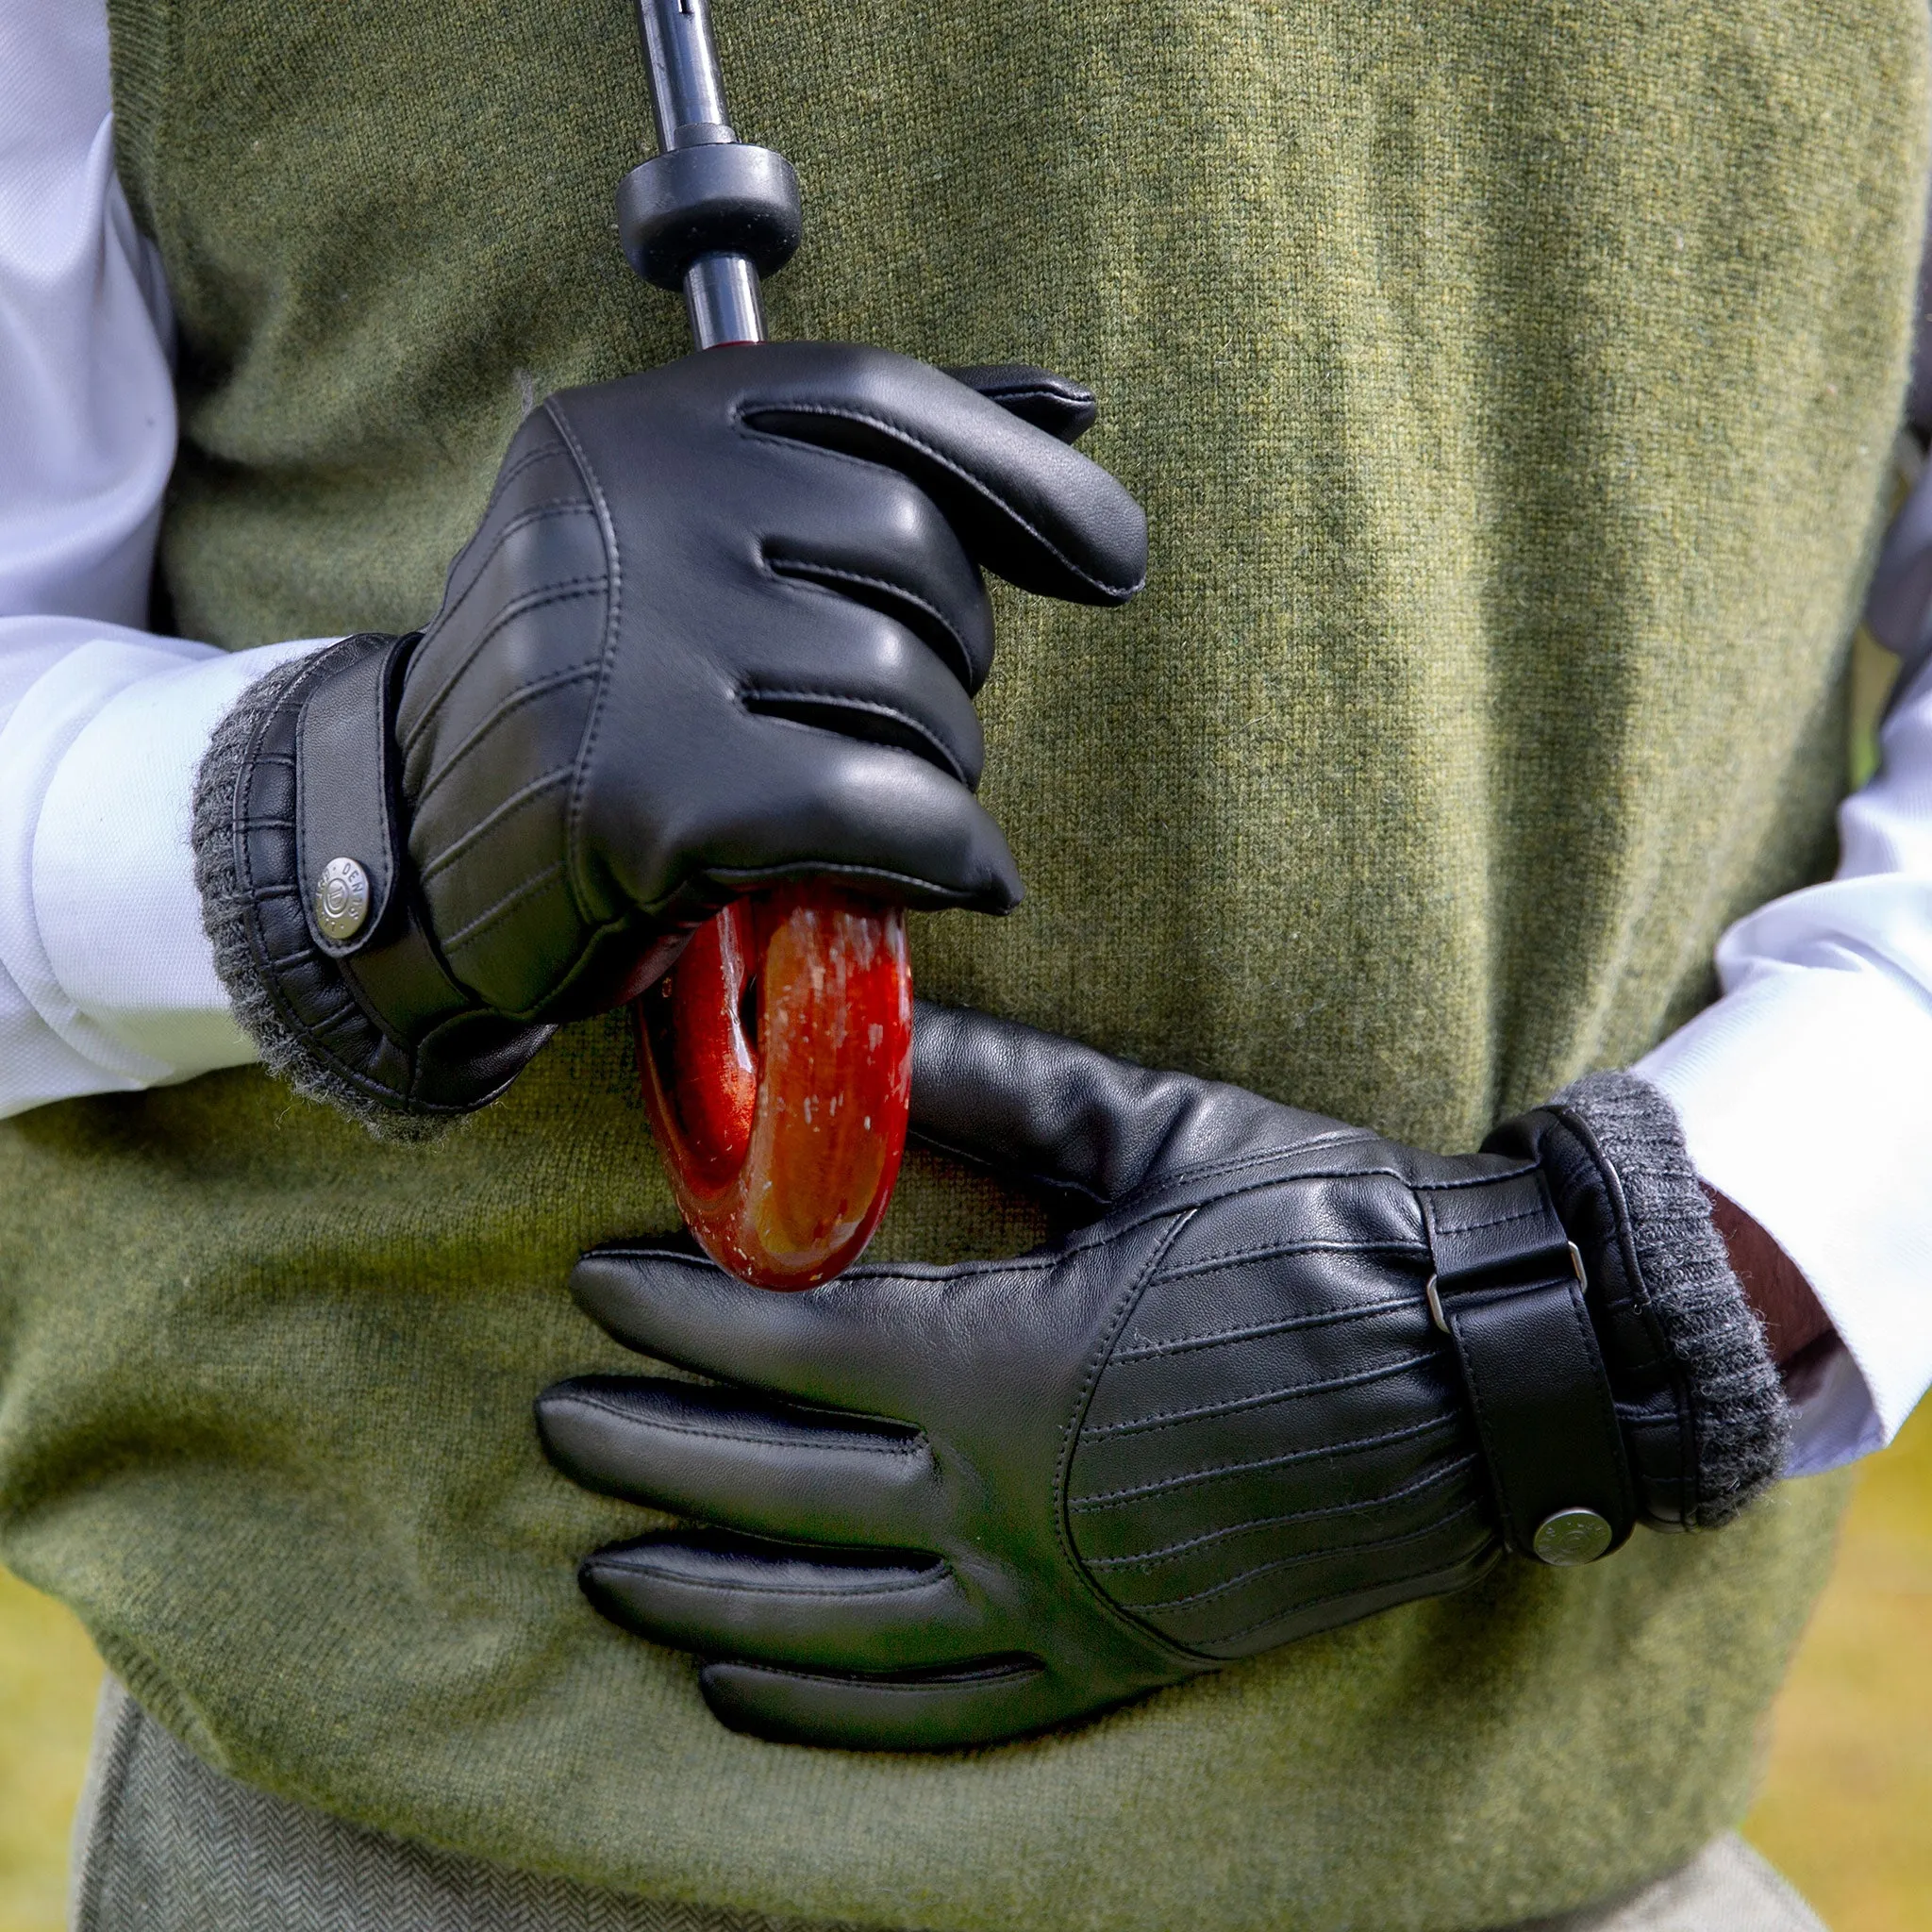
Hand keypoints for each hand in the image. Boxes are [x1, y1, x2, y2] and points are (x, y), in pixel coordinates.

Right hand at [193, 352, 1144, 1124]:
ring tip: (880, 805)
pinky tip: (957, 878)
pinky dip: (949, 856)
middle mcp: (624, 508)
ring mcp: (627, 649)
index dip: (1020, 478)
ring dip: (939, 770)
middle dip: (951, 655)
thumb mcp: (701, 550)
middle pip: (909, 548)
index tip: (1113, 558)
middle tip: (907, 721)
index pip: (878, 399)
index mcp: (639, 426)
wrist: (423, 852)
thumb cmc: (601, 698)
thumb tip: (1072, 410)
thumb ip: (868, 465)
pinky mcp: (647, 796)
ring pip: (905, 690)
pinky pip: (885, 810)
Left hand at [535, 1004, 1788, 1749]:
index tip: (596, 1284)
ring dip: (695, 1597)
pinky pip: (929, 1713)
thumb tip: (860, 1031)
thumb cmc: (1318, 1234)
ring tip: (606, 1566)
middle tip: (559, 1420)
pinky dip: (819, 1707)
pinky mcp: (1103, 1659)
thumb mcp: (1146, 1133)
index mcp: (1005, 1362)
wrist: (1481, 1374)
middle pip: (769, 1493)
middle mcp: (1005, 1507)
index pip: (784, 1344)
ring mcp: (1053, 1604)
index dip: (673, 1312)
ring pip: (822, 1626)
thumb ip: (988, 1085)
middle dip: (646, 1451)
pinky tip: (742, 1687)